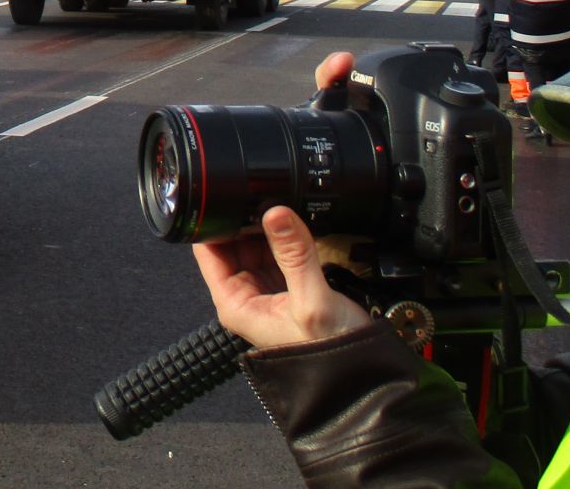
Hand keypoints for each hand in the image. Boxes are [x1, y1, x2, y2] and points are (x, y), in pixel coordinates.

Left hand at [190, 52, 370, 349]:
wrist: (363, 377)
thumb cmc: (330, 354)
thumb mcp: (311, 298)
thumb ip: (294, 253)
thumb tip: (275, 211)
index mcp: (234, 302)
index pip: (207, 250)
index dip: (212, 220)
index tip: (224, 192)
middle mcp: (244, 296)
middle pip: (231, 242)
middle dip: (243, 217)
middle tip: (259, 191)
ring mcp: (266, 290)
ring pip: (255, 244)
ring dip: (264, 225)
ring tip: (275, 204)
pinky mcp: (289, 286)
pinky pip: (278, 252)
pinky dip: (283, 237)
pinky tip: (292, 223)